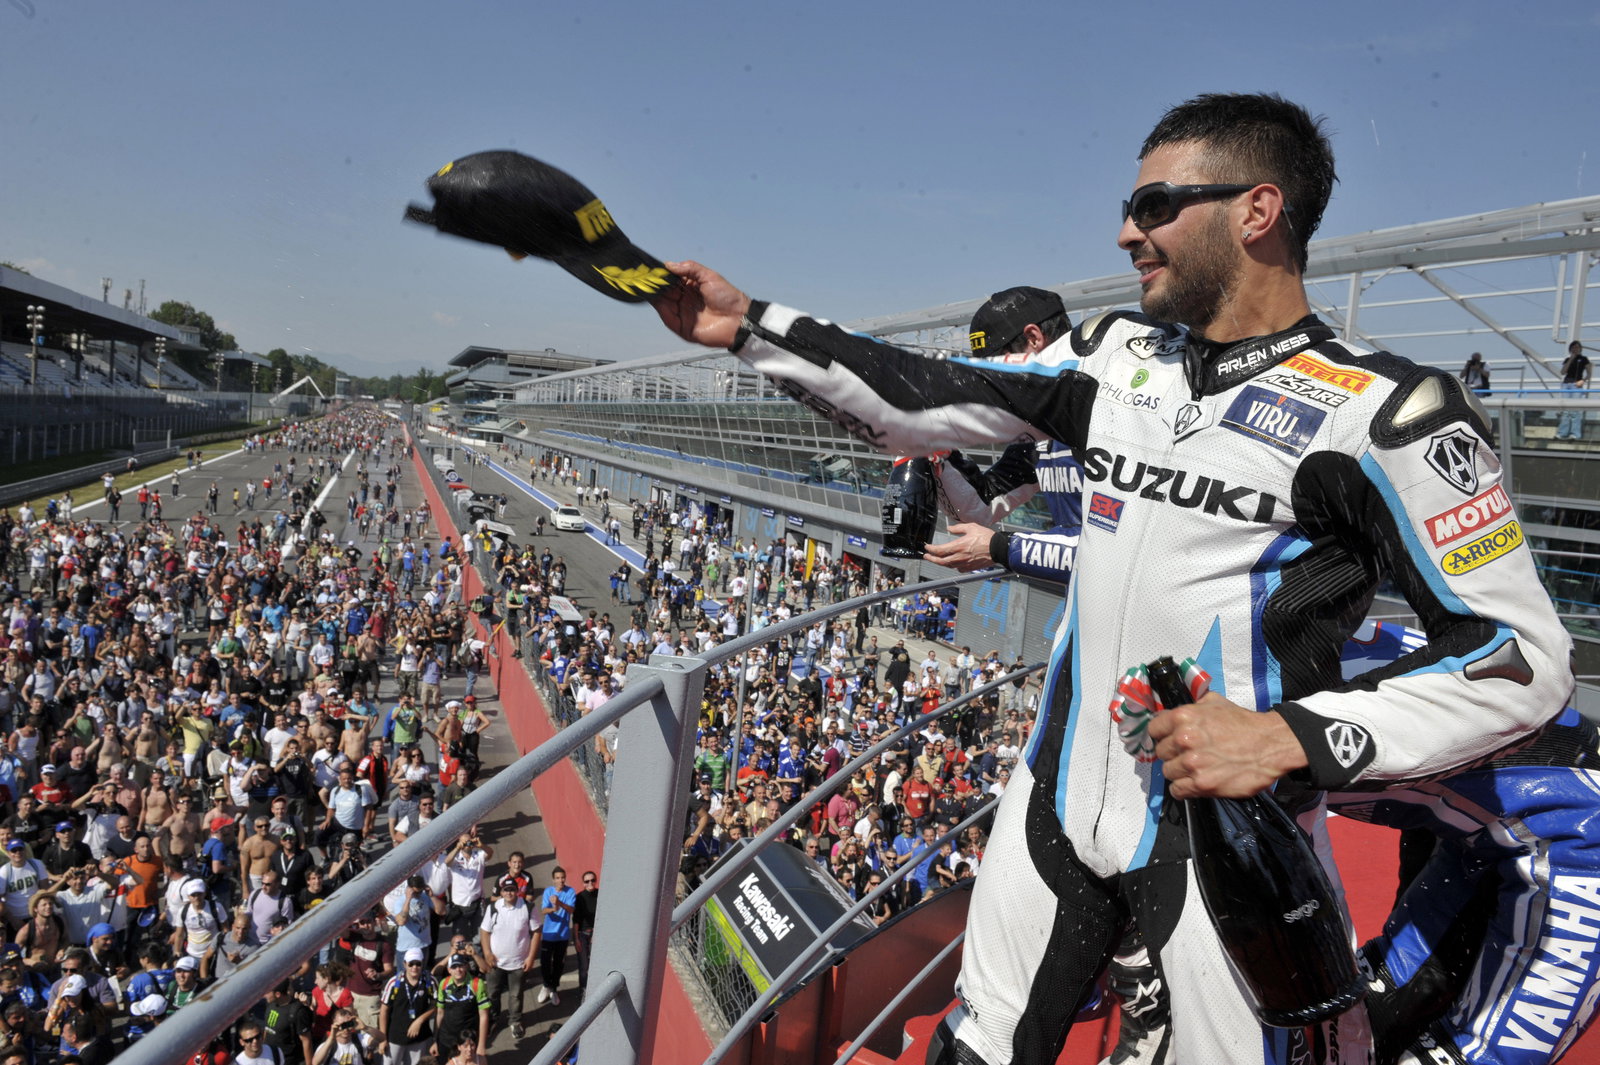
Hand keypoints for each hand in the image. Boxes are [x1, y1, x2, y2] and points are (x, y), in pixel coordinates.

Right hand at [654, 261, 750, 348]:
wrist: (738, 319)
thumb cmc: (727, 297)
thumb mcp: (708, 276)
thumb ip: (689, 268)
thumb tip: (668, 265)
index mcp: (690, 288)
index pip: (671, 281)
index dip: (662, 275)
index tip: (651, 268)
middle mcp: (684, 301)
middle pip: (664, 292)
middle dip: (655, 284)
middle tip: (645, 276)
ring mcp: (682, 314)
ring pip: (663, 303)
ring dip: (654, 294)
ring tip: (647, 284)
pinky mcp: (682, 328)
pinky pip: (667, 317)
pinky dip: (659, 307)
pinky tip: (654, 297)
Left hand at [922, 524, 999, 572]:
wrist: (998, 548)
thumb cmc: (986, 537)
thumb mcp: (971, 527)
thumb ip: (958, 528)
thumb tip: (949, 528)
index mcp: (958, 546)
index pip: (939, 550)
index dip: (931, 550)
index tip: (927, 547)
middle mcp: (960, 557)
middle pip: (941, 561)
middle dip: (932, 559)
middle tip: (927, 556)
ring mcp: (965, 564)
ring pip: (949, 566)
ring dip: (941, 563)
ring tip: (937, 559)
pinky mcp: (970, 568)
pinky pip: (958, 569)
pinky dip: (953, 566)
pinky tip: (952, 563)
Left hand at [1146, 694, 1308, 799]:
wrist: (1270, 745)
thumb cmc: (1243, 723)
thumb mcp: (1215, 703)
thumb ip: (1191, 707)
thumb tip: (1172, 714)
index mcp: (1183, 717)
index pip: (1154, 729)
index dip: (1162, 735)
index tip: (1169, 739)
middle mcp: (1183, 739)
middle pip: (1161, 752)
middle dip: (1172, 754)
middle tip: (1187, 755)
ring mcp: (1192, 763)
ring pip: (1168, 772)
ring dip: (1179, 772)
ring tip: (1194, 769)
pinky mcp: (1201, 784)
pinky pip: (1177, 790)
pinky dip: (1183, 789)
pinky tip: (1193, 783)